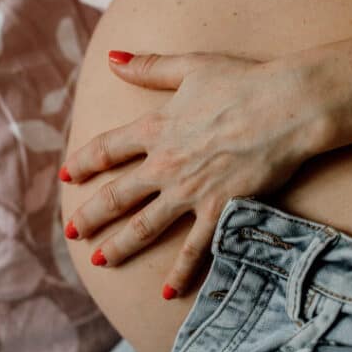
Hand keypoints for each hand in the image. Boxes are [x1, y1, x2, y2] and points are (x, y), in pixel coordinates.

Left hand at [60, 49, 327, 298]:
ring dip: (120, 246)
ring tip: (100, 261)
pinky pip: (194, 249)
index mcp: (156, 127)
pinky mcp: (218, 211)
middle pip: (116, 195)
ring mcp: (189, 191)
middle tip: (73, 231)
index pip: (106, 150)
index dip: (83, 164)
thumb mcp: (191, 66)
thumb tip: (112, 59)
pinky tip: (166, 292)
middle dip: (91, 215)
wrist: (286, 107)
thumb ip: (149, 66)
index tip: (66, 177)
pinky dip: (180, 273)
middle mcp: (165, 164)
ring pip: (144, 226)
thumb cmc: (243, 81)